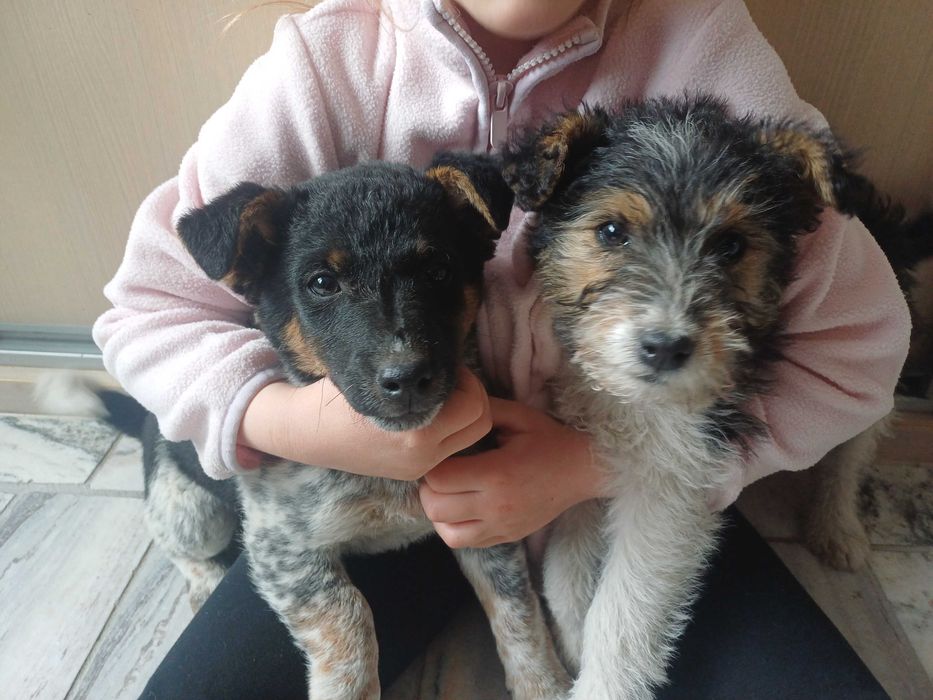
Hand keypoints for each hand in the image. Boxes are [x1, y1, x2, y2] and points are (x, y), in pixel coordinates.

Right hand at [238, 368, 491, 480]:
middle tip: (448, 381)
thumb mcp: (377, 376)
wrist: (309, 435)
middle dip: (472, 396)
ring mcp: (420, 468)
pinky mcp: (414, 472)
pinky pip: (451, 448)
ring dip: (464, 414)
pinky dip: (450, 430)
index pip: (475, 405)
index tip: (444, 368)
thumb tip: (451, 360)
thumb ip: (417, 375)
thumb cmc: (338, 397)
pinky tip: (429, 415)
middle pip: (480, 423)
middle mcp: (423, 457)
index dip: (466, 380)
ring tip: (440, 397)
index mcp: (416, 434)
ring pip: (470, 438)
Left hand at [419, 397, 607, 547]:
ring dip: (439, 513)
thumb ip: (482, 412)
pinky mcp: (506, 537)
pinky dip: (454, 528)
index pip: (439, 478)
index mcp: (496, 473)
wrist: (583, 471)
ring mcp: (501, 526)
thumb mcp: (518, 416)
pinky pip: (466, 543)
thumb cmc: (549, 440)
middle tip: (439, 472)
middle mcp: (496, 506)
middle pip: (435, 508)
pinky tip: (461, 509)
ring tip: (447, 493)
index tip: (440, 453)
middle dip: (429, 489)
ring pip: (447, 533)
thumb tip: (451, 407)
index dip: (431, 464)